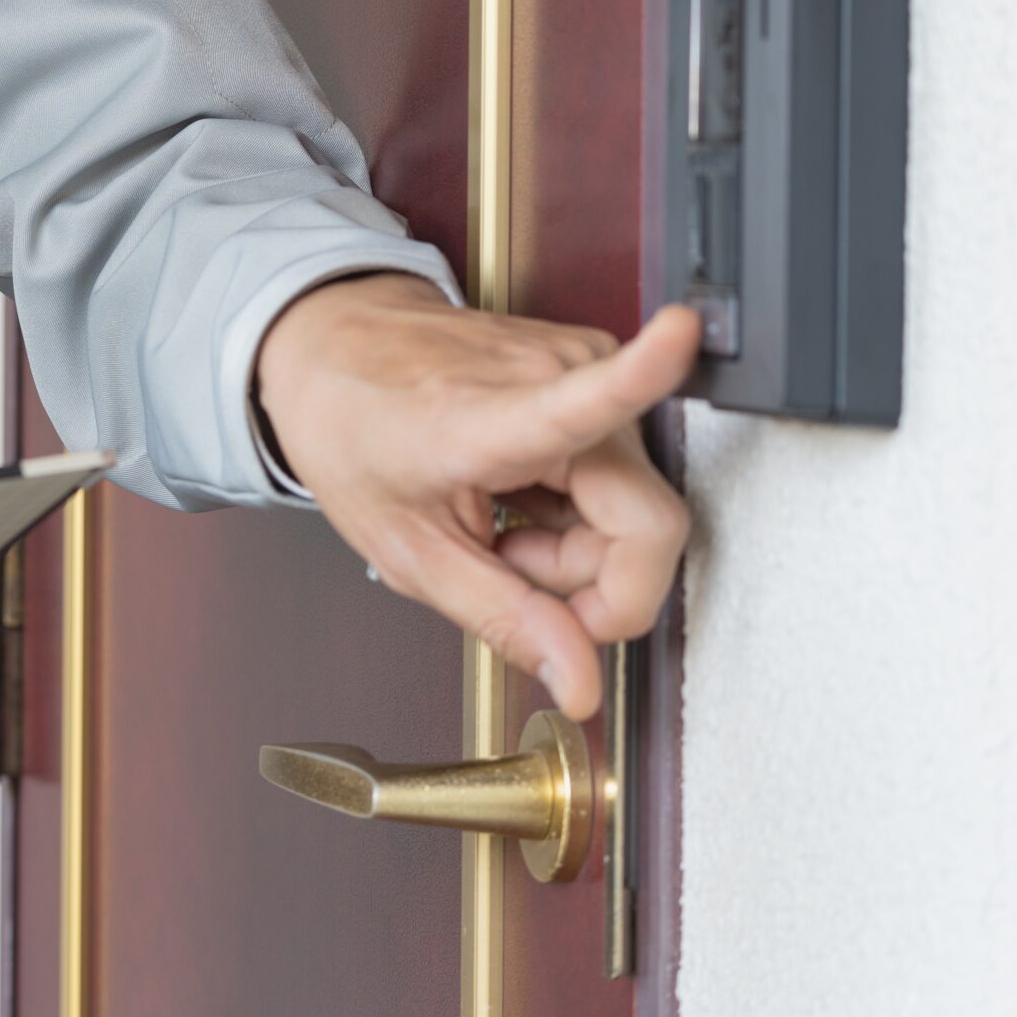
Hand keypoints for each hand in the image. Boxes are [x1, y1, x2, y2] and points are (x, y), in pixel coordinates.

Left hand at [256, 274, 701, 719]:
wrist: (336, 348)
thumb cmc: (356, 431)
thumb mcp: (410, 552)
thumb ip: (505, 618)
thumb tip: (581, 682)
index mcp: (492, 417)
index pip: (588, 396)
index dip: (647, 372)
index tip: (680, 334)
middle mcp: (554, 373)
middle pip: (644, 527)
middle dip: (588, 581)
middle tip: (510, 566)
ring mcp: (581, 363)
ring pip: (639, 511)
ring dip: (579, 547)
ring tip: (506, 524)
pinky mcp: (595, 366)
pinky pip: (625, 479)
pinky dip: (579, 511)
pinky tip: (525, 497)